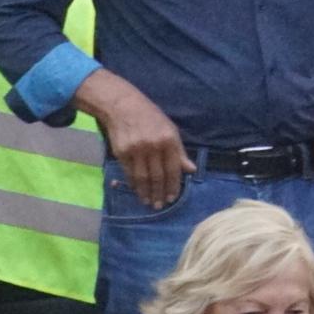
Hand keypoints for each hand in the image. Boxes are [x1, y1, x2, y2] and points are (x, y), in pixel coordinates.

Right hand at [100, 85, 194, 208]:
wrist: (124, 107)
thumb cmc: (151, 118)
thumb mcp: (170, 130)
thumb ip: (180, 152)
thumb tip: (191, 170)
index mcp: (168, 140)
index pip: (173, 168)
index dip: (173, 185)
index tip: (173, 198)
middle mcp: (153, 146)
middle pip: (157, 176)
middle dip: (159, 193)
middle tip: (160, 206)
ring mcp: (136, 150)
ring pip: (142, 177)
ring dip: (146, 193)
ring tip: (148, 203)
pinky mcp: (121, 152)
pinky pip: (129, 173)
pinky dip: (133, 184)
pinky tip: (137, 191)